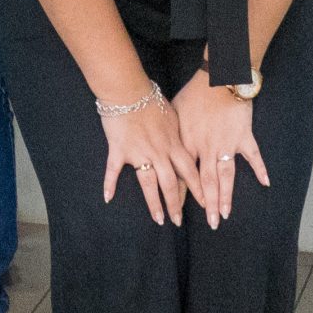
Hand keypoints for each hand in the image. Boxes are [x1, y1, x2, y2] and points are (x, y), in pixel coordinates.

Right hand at [99, 97, 198, 225]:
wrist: (128, 90)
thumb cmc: (151, 99)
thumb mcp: (173, 114)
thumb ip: (178, 132)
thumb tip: (186, 141)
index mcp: (173, 143)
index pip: (189, 171)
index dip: (198, 189)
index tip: (205, 204)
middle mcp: (158, 152)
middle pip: (171, 183)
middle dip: (176, 204)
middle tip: (178, 221)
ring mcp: (138, 153)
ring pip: (149, 184)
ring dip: (154, 203)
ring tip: (159, 219)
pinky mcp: (119, 150)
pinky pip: (113, 170)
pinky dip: (109, 184)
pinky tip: (107, 198)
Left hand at [173, 70, 268, 228]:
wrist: (218, 77)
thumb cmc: (193, 93)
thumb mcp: (174, 113)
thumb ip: (170, 135)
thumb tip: (161, 149)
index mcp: (188, 143)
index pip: (184, 175)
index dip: (182, 195)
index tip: (179, 212)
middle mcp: (207, 148)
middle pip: (207, 182)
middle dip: (208, 205)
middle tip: (211, 223)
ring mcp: (227, 144)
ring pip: (226, 176)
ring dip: (227, 196)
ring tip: (227, 214)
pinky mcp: (243, 136)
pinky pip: (253, 156)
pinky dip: (260, 169)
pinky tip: (265, 183)